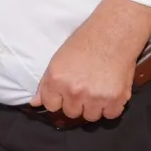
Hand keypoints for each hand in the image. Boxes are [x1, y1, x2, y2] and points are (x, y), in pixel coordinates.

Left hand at [31, 0, 150, 120]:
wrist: (112, 35)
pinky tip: (109, 92)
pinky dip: (111, 107)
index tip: (65, 92)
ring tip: (97, 89)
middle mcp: (74, 91)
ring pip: (91, 116)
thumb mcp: (58, 61)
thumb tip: (35, 103)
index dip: (58, 99)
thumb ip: (45, 85)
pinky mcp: (116, 99)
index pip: (50, 106)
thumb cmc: (83, 44)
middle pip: (71, 113)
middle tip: (84, 87)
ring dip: (94, 106)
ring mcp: (96, 97)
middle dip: (76, 103)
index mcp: (57, 80)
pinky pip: (111, 114)